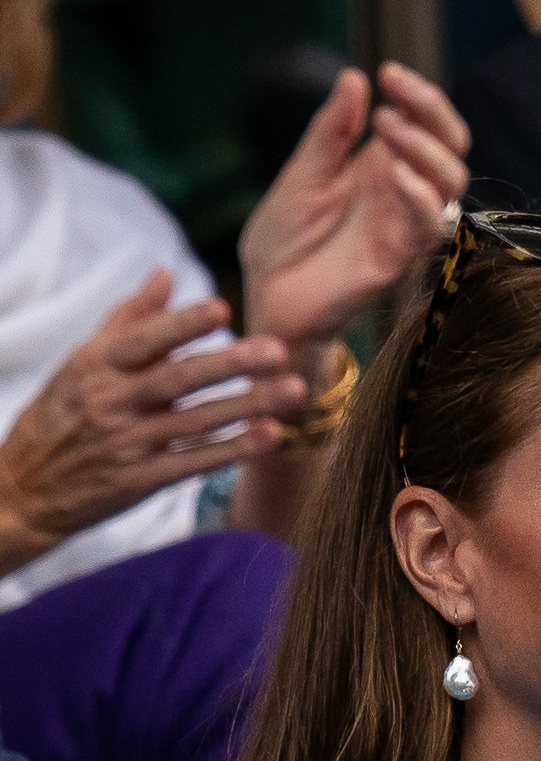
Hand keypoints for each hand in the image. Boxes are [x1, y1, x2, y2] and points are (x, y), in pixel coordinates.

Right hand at [0, 270, 306, 568]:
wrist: (25, 487)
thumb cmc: (64, 413)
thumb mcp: (84, 362)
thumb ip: (130, 318)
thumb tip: (166, 272)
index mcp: (95, 366)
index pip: (141, 340)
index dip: (181, 324)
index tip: (221, 307)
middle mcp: (110, 402)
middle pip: (177, 379)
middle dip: (230, 363)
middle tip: (278, 350)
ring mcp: (126, 444)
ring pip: (195, 421)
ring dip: (248, 406)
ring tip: (294, 389)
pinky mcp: (140, 481)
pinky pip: (194, 463)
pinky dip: (233, 450)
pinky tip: (271, 435)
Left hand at [240, 62, 470, 386]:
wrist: (267, 297)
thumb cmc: (284, 240)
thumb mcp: (302, 173)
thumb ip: (331, 131)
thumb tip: (355, 78)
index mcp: (383, 168)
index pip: (426, 126)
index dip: (419, 96)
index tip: (388, 71)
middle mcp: (403, 194)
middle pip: (452, 147)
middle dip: (432, 111)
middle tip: (395, 88)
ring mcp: (404, 226)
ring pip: (451, 182)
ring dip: (425, 148)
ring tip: (387, 127)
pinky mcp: (398, 259)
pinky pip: (429, 226)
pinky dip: (419, 196)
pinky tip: (393, 173)